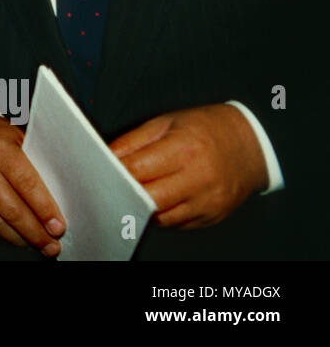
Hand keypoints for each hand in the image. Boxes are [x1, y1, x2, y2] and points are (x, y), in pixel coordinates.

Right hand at [0, 114, 64, 255]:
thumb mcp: (20, 138)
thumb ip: (39, 162)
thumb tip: (64, 198)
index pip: (26, 184)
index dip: (44, 210)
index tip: (58, 228)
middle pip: (11, 210)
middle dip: (35, 233)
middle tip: (52, 245)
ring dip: (20, 238)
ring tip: (37, 244)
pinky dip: (0, 235)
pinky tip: (14, 236)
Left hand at [110, 104, 266, 228]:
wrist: (250, 145)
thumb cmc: (205, 129)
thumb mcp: (166, 123)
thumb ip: (132, 142)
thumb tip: (104, 158)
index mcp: (185, 149)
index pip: (138, 170)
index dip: (113, 173)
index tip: (97, 173)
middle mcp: (199, 179)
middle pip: (147, 198)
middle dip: (123, 194)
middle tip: (108, 187)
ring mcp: (207, 202)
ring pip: (160, 217)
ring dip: (140, 208)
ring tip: (130, 194)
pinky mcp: (212, 217)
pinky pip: (176, 223)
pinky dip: (161, 214)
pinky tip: (155, 200)